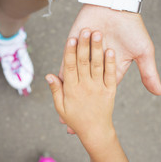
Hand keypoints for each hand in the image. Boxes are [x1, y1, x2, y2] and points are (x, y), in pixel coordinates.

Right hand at [47, 29, 115, 146]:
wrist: (95, 132)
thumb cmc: (76, 120)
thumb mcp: (61, 107)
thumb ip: (56, 90)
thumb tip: (49, 74)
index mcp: (72, 89)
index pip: (70, 66)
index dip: (70, 52)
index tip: (70, 38)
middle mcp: (85, 87)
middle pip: (83, 62)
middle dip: (84, 45)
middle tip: (85, 29)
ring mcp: (99, 88)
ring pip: (97, 65)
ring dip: (97, 49)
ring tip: (97, 34)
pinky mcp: (110, 91)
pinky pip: (110, 75)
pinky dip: (110, 63)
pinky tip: (110, 51)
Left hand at [58, 5, 160, 133]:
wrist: (115, 6)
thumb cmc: (131, 29)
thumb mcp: (143, 53)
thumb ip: (148, 73)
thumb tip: (160, 93)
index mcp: (111, 69)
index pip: (103, 92)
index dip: (98, 107)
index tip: (95, 124)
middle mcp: (95, 66)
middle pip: (86, 90)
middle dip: (80, 107)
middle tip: (72, 127)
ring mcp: (84, 58)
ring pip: (74, 80)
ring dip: (67, 95)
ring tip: (61, 114)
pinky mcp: (73, 48)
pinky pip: (65, 64)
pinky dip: (59, 76)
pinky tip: (54, 91)